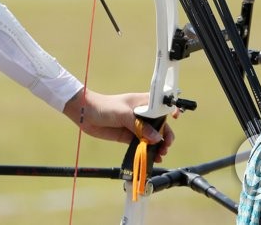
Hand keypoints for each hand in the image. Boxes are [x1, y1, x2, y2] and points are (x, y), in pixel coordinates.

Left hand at [62, 89, 176, 161]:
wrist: (86, 114)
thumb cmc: (104, 106)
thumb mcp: (122, 113)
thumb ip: (138, 126)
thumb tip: (155, 138)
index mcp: (143, 102)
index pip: (161, 105)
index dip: (170, 110)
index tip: (174, 118)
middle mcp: (142, 114)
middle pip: (160, 125)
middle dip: (165, 135)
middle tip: (165, 146)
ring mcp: (136, 126)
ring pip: (152, 136)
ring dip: (158, 145)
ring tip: (160, 154)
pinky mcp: (129, 136)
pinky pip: (142, 144)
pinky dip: (148, 151)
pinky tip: (153, 157)